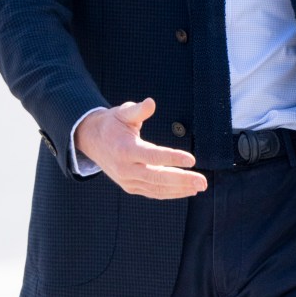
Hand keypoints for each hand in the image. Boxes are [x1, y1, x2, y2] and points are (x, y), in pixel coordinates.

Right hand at [74, 97, 206, 198]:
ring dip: (180, 189)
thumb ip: (138, 110)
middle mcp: (125, 169)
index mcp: (124, 149)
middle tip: (202, 181)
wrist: (92, 140)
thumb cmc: (113, 123)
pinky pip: (153, 192)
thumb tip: (151, 102)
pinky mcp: (131, 187)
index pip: (152, 156)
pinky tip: (186, 190)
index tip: (192, 160)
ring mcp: (127, 181)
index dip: (172, 158)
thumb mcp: (123, 112)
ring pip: (157, 188)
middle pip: (157, 177)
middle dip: (182, 180)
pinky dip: (170, 193)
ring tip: (199, 186)